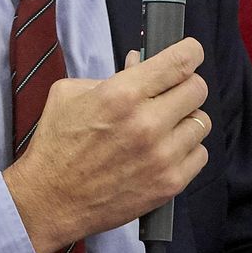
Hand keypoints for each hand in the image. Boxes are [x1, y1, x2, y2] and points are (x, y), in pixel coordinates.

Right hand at [4, 38, 209, 252]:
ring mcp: (162, 156)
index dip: (190, 52)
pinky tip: (164, 151)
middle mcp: (147, 123)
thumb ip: (111, 75)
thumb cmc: (56, 146)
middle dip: (184, 85)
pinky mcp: (169, 184)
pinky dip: (186, 150)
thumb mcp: (69, 94)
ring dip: (185, 120)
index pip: (181, 61)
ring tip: (163, 126)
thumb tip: (140, 63)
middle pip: (198, 89)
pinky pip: (200, 155)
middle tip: (169, 92)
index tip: (189, 54)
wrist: (50, 200)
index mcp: (122, 95)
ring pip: (201, 122)